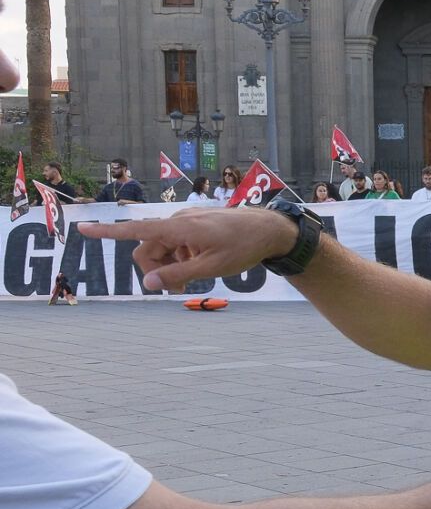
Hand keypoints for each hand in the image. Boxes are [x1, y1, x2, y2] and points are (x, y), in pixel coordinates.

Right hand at [79, 209, 294, 290]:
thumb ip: (177, 275)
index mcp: (177, 228)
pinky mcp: (195, 224)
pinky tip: (202, 263)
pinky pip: (177, 243)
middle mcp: (177, 220)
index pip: (134, 230)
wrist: (271, 229)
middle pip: (148, 249)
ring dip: (171, 265)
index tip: (81, 229)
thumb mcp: (211, 267)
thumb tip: (148, 284)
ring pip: (163, 248)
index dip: (106, 232)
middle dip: (156, 270)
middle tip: (180, 288)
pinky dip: (182, 256)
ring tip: (194, 277)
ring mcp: (187, 221)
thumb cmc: (243, 247)